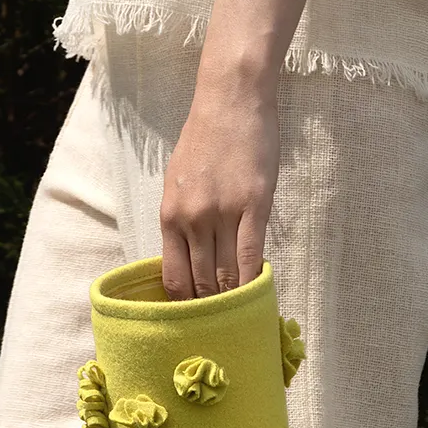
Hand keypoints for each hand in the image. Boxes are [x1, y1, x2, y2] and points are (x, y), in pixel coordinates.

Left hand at [159, 81, 279, 298]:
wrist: (230, 101)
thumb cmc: (204, 139)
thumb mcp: (177, 182)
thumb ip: (180, 222)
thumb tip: (189, 260)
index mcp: (169, 216)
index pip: (175, 277)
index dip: (185, 305)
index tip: (195, 319)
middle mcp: (192, 220)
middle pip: (202, 282)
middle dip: (211, 308)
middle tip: (222, 326)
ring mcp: (223, 214)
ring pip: (228, 274)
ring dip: (234, 298)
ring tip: (242, 314)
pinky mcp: (254, 206)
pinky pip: (252, 256)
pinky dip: (254, 279)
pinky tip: (258, 293)